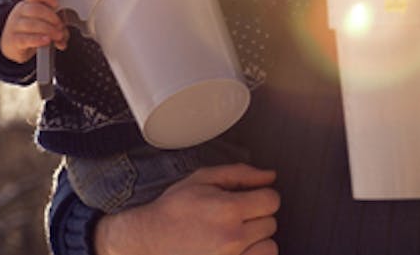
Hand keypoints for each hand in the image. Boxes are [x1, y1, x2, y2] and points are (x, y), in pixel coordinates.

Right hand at [0, 0, 66, 62]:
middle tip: (60, 26)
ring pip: (31, 24)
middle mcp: (20, 12)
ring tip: (58, 36)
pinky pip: (25, 39)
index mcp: (29, 3)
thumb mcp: (44, 23)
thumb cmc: (31, 31)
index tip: (57, 4)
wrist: (12, 45)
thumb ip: (57, 26)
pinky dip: (38, 39)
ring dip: (48, 30)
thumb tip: (64, 33)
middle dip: (52, 17)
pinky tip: (47, 40)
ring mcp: (14, 26)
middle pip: (36, 9)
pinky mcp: (12, 40)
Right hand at [95, 163, 279, 254]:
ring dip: (257, 240)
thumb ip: (240, 173)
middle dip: (256, 216)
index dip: (262, 195)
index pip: (272, 200)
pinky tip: (235, 249)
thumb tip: (270, 176)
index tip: (251, 198)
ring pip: (269, 247)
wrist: (147, 241)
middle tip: (234, 216)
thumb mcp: (202, 179)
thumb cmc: (173, 210)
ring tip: (236, 236)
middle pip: (271, 223)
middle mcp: (232, 238)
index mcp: (228, 210)